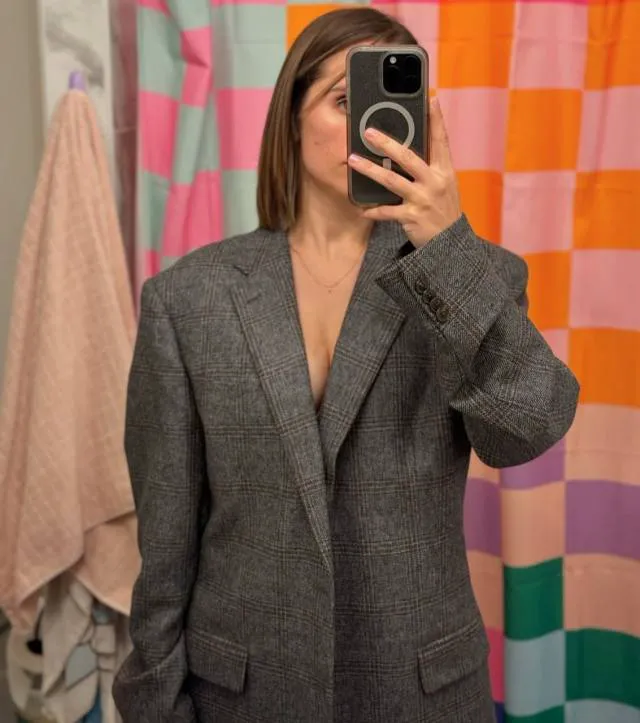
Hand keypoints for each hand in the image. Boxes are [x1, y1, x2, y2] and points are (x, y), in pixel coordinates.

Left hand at [347, 97, 461, 247]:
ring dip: (370, 170)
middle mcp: (434, 182)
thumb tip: (411, 145)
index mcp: (444, 171)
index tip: (431, 99)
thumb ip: (432, 165)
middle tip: (368, 131)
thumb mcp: (444, 184)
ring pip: (392, 181)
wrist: (450, 242)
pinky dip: (374, 211)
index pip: (441, 141)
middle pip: (408, 158)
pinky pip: (388, 212)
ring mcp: (423, 199)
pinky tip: (362, 209)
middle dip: (387, 143)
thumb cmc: (443, 209)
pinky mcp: (412, 217)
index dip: (437, 120)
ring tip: (353, 160)